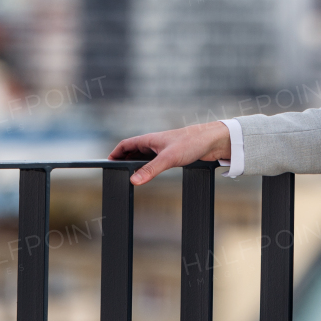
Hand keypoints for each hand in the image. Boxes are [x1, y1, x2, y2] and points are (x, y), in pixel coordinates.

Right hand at [109, 122, 231, 185]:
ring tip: (129, 177)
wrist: (213, 141)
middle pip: (132, 151)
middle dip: (123, 161)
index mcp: (149, 139)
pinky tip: (149, 175)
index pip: (125, 144)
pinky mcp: (172, 155)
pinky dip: (148, 168)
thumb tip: (133, 181)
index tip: (107, 163)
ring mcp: (163, 149)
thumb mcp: (168, 158)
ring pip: (143, 157)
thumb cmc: (192, 142)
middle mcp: (154, 143)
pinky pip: (154, 162)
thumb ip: (150, 170)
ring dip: (136, 165)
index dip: (115, 153)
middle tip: (116, 174)